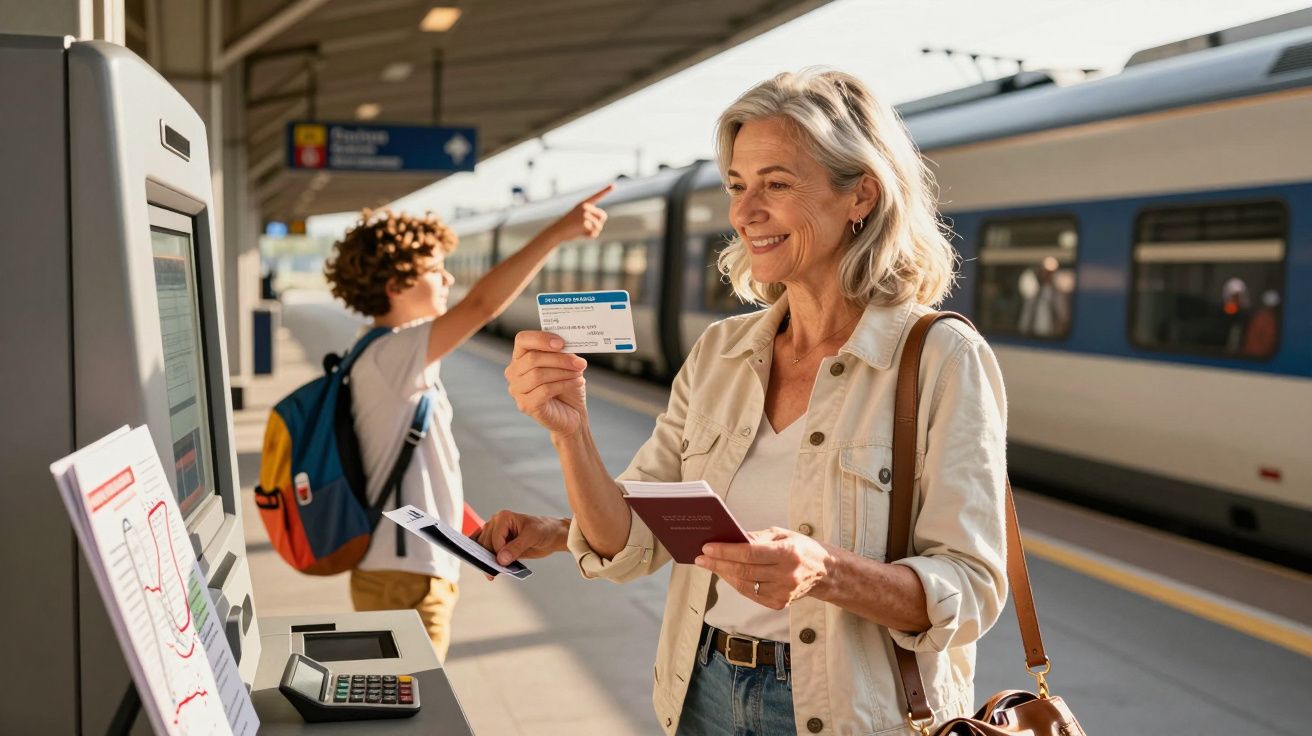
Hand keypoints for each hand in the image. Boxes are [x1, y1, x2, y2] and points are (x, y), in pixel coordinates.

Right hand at [475, 510, 569, 566]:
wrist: (550, 535)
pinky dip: (488, 561)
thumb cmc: (543, 530)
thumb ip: (516, 548)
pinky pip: (487, 553)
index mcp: (503, 517)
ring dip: (488, 561)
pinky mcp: (497, 544)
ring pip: (483, 550)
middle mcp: (495, 524)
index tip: (503, 564)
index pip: (494, 539)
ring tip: (495, 572)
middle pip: (485, 545)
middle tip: (496, 571)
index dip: (498, 553)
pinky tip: (492, 569)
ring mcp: (495, 534)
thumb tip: (501, 559)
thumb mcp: (532, 537)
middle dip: (490, 558)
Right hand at [505, 331, 588, 436]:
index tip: (562, 343)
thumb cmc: (567, 388)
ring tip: (579, 373)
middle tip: (580, 362)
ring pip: (538, 375)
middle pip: (532, 359)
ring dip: (563, 372)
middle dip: (560, 359)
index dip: (541, 339)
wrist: (572, 414)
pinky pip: (544, 390)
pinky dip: (564, 384)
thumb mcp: (565, 365)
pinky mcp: (526, 405)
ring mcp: (517, 390)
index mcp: (521, 357)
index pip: (522, 340)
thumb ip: (561, 352)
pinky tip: (578, 382)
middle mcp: (514, 373)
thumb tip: (567, 343)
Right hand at [548, 184, 612, 240]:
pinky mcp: (584, 224)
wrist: (557, 231)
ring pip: (599, 226)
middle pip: (603, 216)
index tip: (614, 185)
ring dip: (593, 231)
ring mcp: (585, 215)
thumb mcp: (578, 217)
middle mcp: (585, 207)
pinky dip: (589, 236)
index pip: (597, 196)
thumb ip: (590, 216)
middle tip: (587, 226)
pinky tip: (580, 234)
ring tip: (581, 230)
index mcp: (583, 203)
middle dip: (599, 223)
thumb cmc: (568, 225)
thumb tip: (600, 222)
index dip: (606, 190)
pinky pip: (594, 233)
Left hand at [695, 527, 834, 609]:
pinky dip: (736, 584)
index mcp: (788, 553)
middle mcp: (787, 574)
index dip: (725, 551)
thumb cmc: (801, 548)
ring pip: (744, 585)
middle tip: (701, 557)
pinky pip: (750, 594)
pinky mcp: (780, 603)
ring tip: (710, 564)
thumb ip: (756, 538)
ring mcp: (783, 592)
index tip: (707, 547)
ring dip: (724, 574)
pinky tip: (726, 575)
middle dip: (718, 563)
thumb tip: (729, 539)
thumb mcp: (781, 534)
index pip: (749, 553)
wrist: (825, 572)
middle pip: (744, 570)